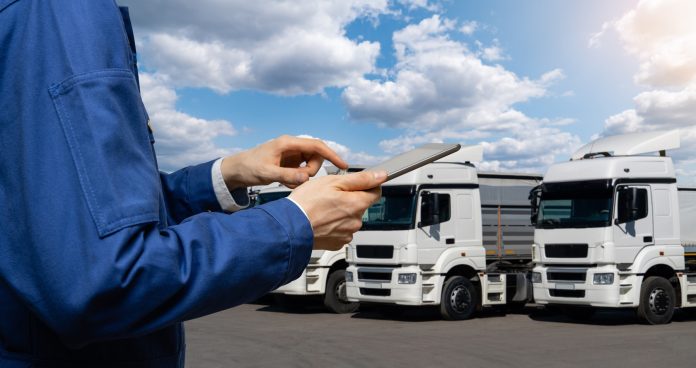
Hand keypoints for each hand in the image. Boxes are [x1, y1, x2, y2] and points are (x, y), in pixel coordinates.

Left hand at [220, 135, 346, 189]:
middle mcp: (292, 146)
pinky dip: (298, 178)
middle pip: (316, 156)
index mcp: (288, 143)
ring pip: (310, 164)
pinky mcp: (289, 162)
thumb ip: (287, 176)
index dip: (332, 154)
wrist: (236, 170)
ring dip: (304, 176)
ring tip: (288, 182)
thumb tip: (306, 178)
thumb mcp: (267, 173)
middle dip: (312, 171)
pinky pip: (303, 170)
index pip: (316, 146)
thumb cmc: (248, 168)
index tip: (343, 165)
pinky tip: (285, 182)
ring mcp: (291, 154)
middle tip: (299, 180)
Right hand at [289, 170, 386, 250]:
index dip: (368, 185)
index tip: (358, 183)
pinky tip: (321, 220)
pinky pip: (340, 231)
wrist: (289, 227)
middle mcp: (355, 221)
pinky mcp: (337, 243)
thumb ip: (360, 179)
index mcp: (357, 204)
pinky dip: (333, 225)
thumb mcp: (333, 181)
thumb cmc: (306, 203)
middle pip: (360, 206)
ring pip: (349, 219)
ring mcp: (347, 234)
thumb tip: (380, 176)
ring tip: (322, 209)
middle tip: (330, 195)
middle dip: (349, 199)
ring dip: (340, 213)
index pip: (376, 192)